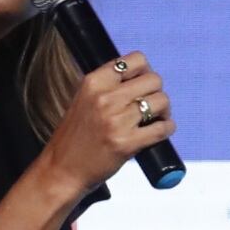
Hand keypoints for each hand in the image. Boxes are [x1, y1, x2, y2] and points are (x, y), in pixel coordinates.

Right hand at [34, 49, 172, 196]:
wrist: (62, 169)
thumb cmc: (76, 136)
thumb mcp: (85, 99)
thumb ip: (109, 86)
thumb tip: (142, 75)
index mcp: (94, 82)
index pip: (136, 60)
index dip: (146, 72)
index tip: (143, 85)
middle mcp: (105, 98)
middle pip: (154, 80)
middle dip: (157, 92)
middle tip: (151, 105)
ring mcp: (116, 120)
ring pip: (161, 101)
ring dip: (164, 111)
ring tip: (155, 119)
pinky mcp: (127, 143)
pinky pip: (163, 128)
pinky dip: (167, 128)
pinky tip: (160, 131)